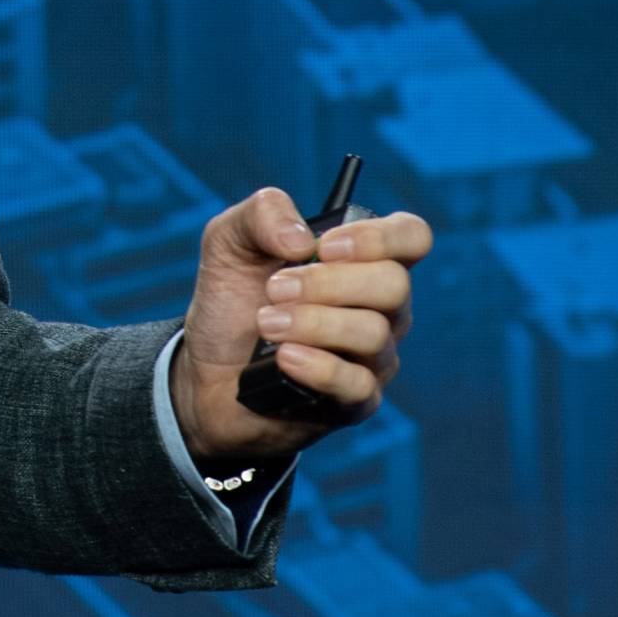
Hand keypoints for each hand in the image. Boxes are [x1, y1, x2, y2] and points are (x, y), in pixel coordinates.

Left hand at [169, 189, 434, 475]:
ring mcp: (373, 358)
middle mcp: (381, 309)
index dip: (379, 237)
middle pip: (394, 284)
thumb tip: (302, 239)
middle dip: (328, 282)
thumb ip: (262, 214)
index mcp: (362, 262)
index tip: (324, 246)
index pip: (411, 237)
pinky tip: (284, 358)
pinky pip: (358, 385)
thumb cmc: (232, 300)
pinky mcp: (355, 402)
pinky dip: (317, 367)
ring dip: (312, 322)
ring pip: (373, 333)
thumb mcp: (229, 241)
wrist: (206, 368)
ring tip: (265, 323)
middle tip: (275, 288)